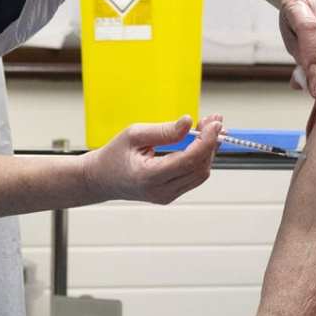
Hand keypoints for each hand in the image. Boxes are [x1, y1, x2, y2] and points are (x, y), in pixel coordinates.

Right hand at [81, 114, 222, 203]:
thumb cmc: (113, 155)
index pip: (188, 160)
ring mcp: (167, 195)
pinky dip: (200, 158)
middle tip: (213, 120)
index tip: (215, 124)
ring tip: (208, 128)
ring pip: (200, 174)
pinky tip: (200, 141)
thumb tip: (188, 122)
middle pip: (199, 168)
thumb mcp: (134, 135)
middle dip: (210, 143)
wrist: (101, 178)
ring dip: (208, 150)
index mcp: (149, 177)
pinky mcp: (171, 194)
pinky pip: (193, 177)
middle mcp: (161, 191)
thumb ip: (163, 131)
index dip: (206, 141)